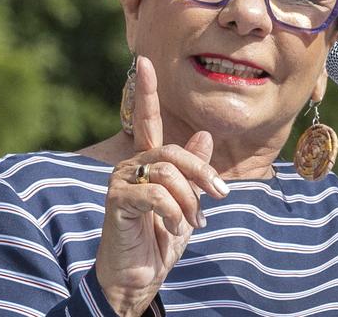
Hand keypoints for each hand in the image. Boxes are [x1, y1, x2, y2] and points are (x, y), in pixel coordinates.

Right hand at [95, 56, 228, 316]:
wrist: (138, 277)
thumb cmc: (161, 239)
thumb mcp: (187, 203)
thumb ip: (193, 171)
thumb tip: (203, 135)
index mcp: (148, 162)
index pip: (147, 120)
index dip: (146, 91)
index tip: (144, 60)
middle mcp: (131, 165)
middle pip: (172, 150)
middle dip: (201, 172)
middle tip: (220, 195)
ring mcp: (121, 181)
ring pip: (167, 171)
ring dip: (189, 199)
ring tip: (193, 221)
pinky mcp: (117, 200)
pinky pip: (156, 193)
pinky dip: (174, 211)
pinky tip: (176, 227)